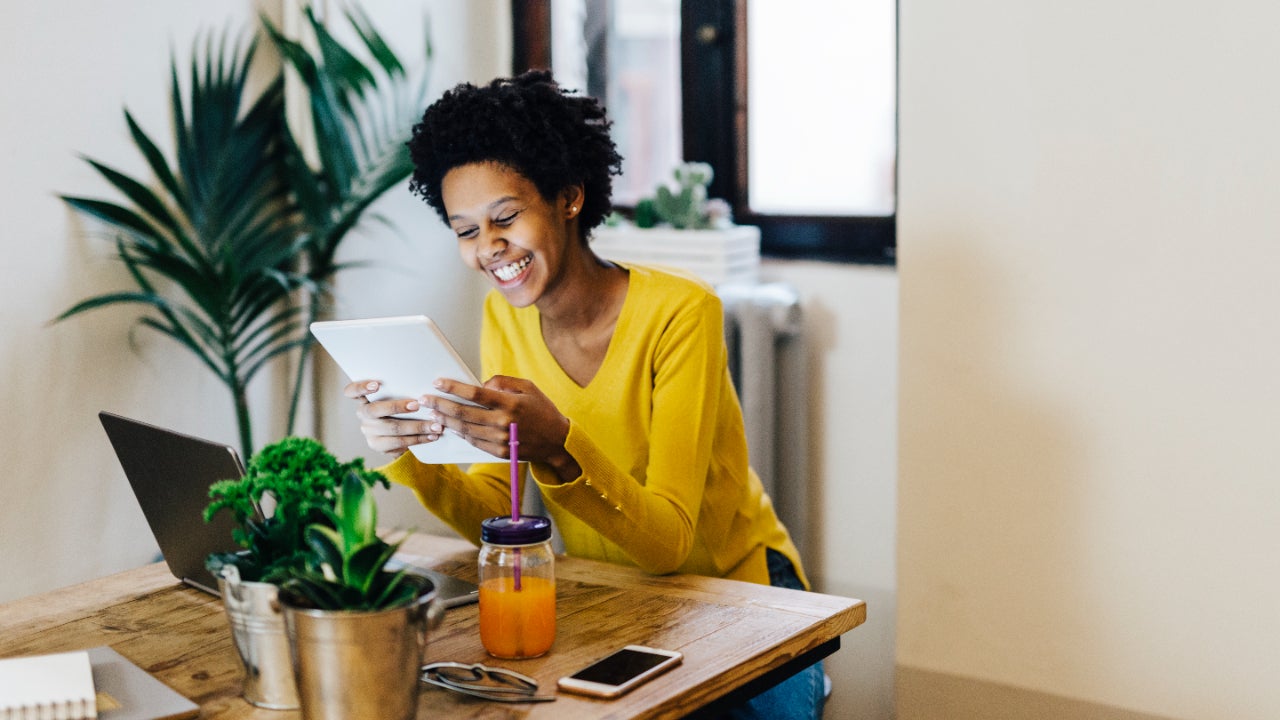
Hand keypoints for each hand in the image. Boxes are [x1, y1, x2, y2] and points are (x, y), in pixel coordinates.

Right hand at [344, 379, 442, 455]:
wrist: (400, 434)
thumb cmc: (402, 408)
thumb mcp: (398, 397)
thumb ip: (401, 390)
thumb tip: (423, 381)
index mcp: (364, 398)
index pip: (352, 391)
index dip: (361, 387)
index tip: (376, 385)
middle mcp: (363, 414)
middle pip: (375, 410)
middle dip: (397, 407)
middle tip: (417, 405)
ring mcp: (369, 432)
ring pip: (392, 428)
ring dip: (417, 426)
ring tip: (435, 425)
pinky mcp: (379, 446)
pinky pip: (400, 443)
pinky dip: (419, 439)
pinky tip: (432, 436)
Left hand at [424, 375, 580, 479]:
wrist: (557, 441)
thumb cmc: (542, 410)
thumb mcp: (528, 387)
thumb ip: (503, 382)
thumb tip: (479, 384)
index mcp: (510, 403)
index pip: (475, 394)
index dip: (453, 387)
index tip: (437, 382)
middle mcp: (503, 422)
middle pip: (463, 413)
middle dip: (440, 405)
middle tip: (424, 399)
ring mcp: (500, 440)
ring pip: (464, 429)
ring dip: (445, 420)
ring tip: (431, 413)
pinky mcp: (499, 452)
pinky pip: (473, 442)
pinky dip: (459, 433)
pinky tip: (450, 426)